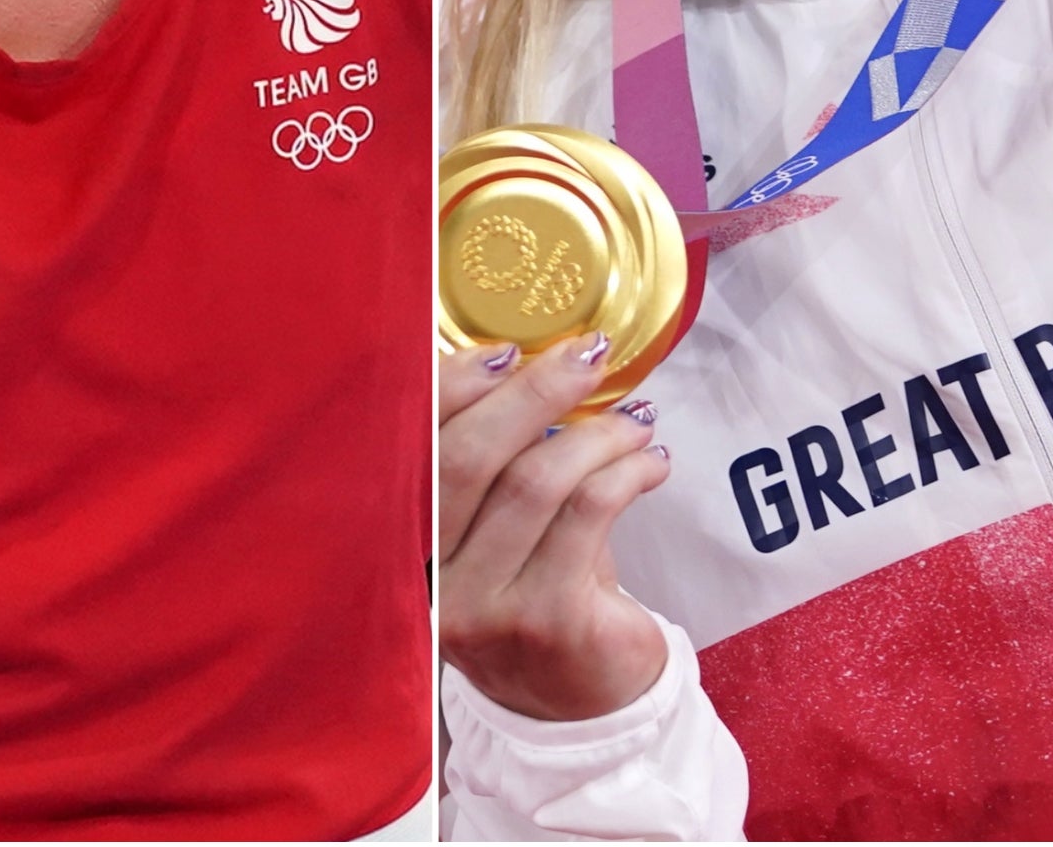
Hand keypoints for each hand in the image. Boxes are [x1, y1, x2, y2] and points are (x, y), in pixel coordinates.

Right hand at [439, 333, 673, 719]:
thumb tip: (530, 357)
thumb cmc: (535, 590)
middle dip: (535, 391)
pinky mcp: (544, 622)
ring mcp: (481, 608)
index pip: (410, 448)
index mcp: (402, 544)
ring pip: (537, 481)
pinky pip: (589, 514)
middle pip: (469, 458)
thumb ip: (492, 457)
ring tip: (637, 421)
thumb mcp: (495, 527)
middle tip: (590, 355)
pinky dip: (628, 471)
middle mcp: (426, 581)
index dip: (451, 386)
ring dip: (598, 434)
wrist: (579, 704)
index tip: (507, 347)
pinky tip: (650, 463)